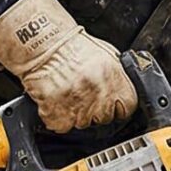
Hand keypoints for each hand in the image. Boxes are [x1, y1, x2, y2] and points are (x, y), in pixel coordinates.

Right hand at [0, 0, 134, 131]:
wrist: (42, 44)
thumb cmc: (70, 46)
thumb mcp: (105, 54)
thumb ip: (117, 76)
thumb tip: (123, 89)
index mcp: (113, 77)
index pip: (128, 106)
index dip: (119, 106)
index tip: (112, 103)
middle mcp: (98, 92)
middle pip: (105, 118)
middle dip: (96, 109)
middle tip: (84, 94)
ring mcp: (77, 105)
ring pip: (83, 124)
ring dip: (76, 113)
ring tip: (69, 94)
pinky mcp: (57, 114)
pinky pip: (62, 126)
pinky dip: (58, 118)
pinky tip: (58, 101)